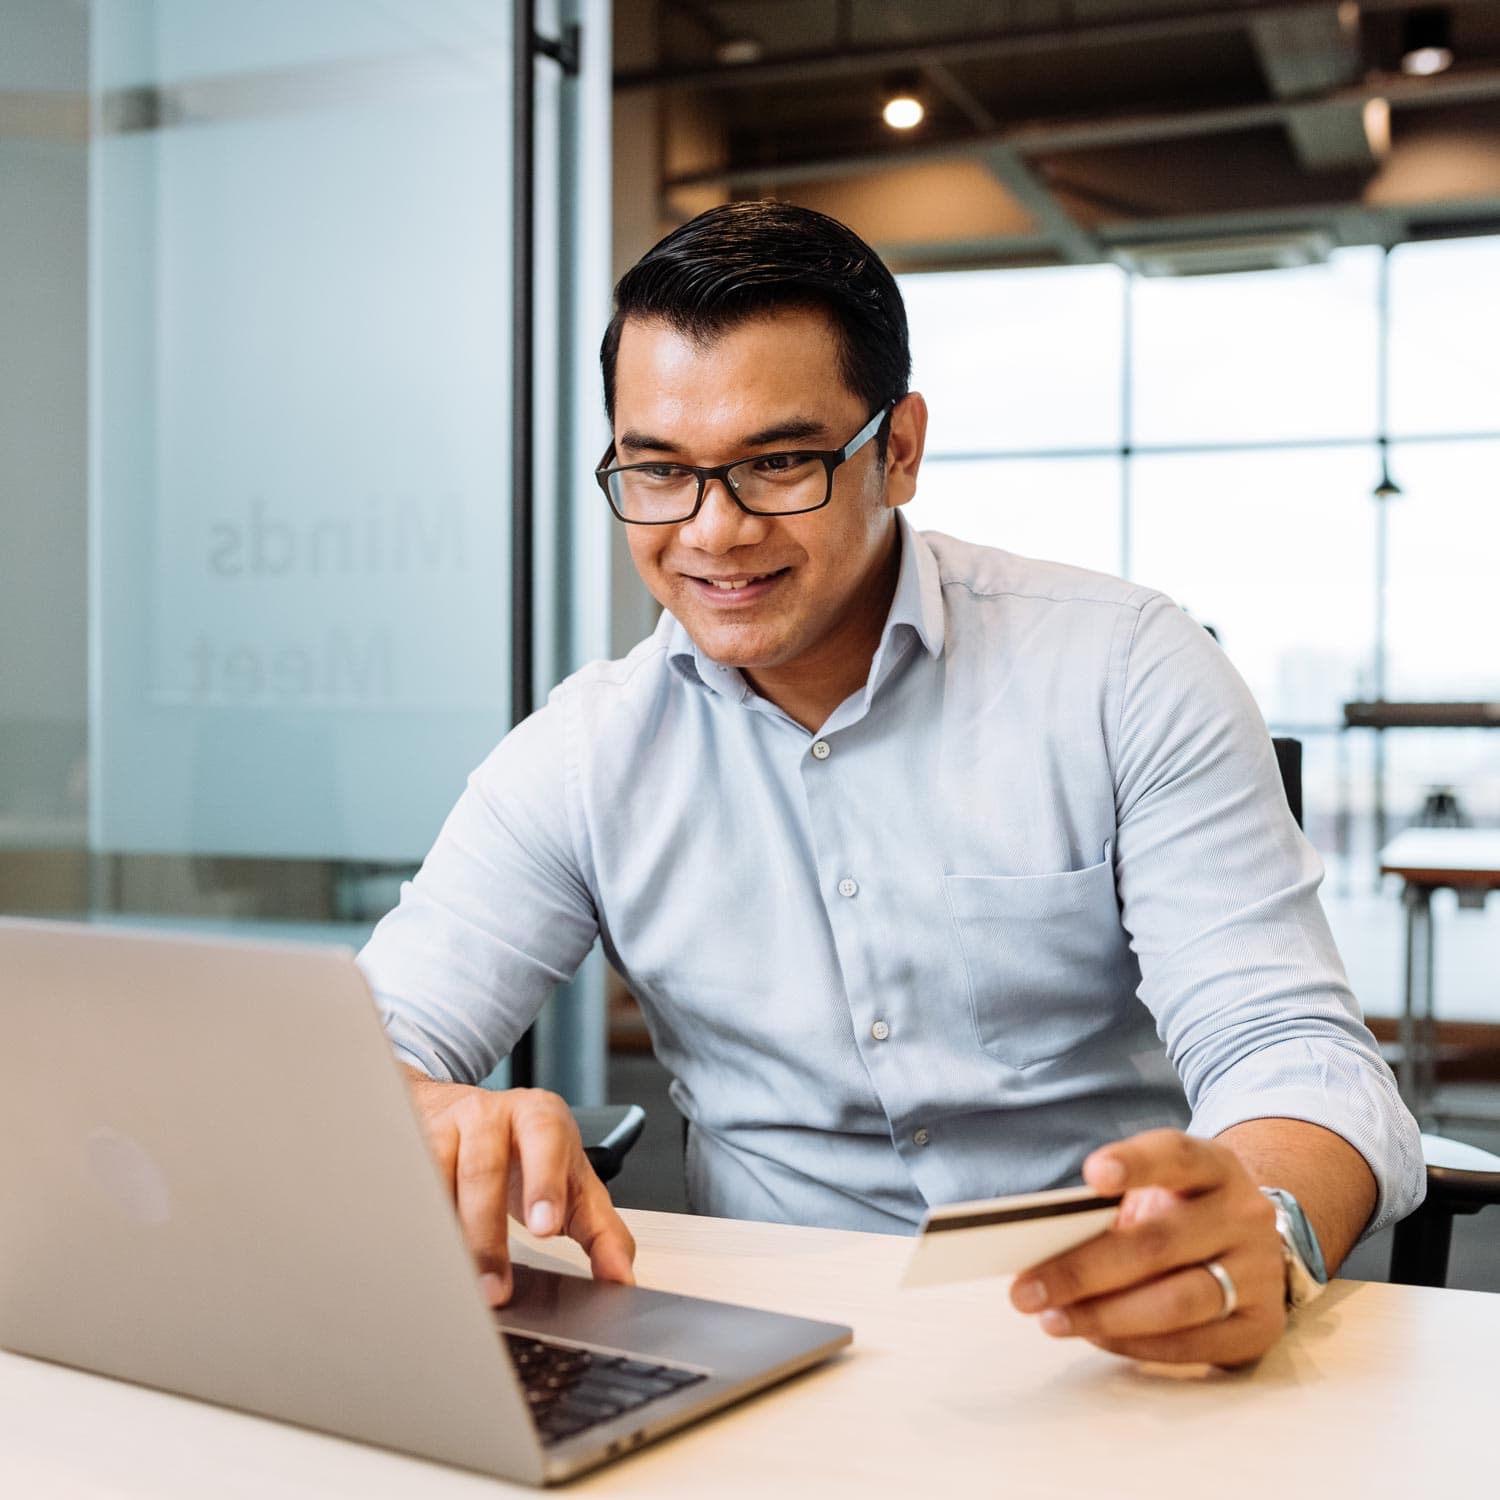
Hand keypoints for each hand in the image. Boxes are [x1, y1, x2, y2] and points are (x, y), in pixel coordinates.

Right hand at [403, 1070, 635, 1306]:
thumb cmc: (528, 1153)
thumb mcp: (573, 1183)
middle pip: (484, 1169)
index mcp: (540, 1116)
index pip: (545, 1140)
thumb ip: (603, 1232)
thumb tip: (622, 1280)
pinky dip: (411, 1224)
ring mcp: (445, 1126)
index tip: (545, 1228)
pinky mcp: (410, 1145)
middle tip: (495, 1289)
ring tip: (453, 1283)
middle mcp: (490, 1114)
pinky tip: (416, 1257)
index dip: (544, 1181)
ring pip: (437, 1178)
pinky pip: (406, 1188)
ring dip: (443, 1236)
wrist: (469, 1114)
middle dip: (487, 1234)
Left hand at [1008, 1129, 1285, 1365]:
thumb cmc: (1180, 1210)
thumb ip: (1110, 1206)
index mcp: (1214, 1166)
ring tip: (1052, 1320)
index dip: (1135, 1163)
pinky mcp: (1261, 1326)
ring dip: (1105, 1315)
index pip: (1175, 1156)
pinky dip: (1136, 1344)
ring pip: (1177, 1301)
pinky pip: (1192, 1345)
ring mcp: (1260, 1272)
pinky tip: (1095, 1336)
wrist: (1250, 1240)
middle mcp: (1243, 1215)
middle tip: (1026, 1290)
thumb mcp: (1156, 1189)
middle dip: (1083, 1270)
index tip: (1091, 1175)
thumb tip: (1039, 1244)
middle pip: (1159, 1243)